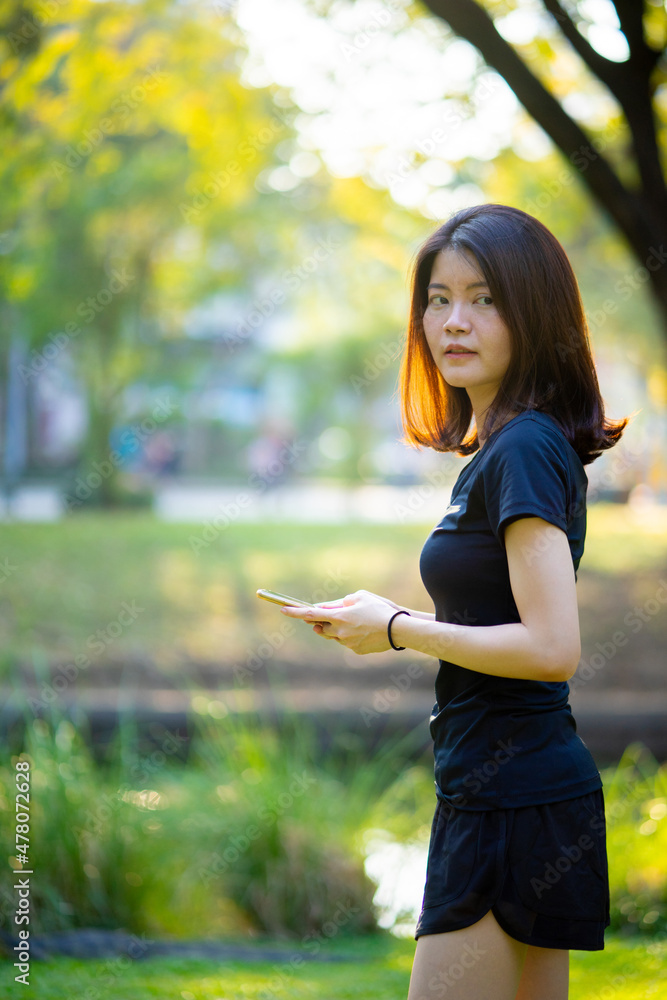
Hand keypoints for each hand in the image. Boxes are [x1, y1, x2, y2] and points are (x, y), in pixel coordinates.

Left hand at [280, 590, 397, 654]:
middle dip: (320, 622)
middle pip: (320, 627)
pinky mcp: (356, 651)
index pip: (310, 614)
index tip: (282, 609)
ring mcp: (347, 643)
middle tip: (324, 615)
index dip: (295, 612)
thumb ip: (341, 602)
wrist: (399, 629)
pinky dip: (350, 635)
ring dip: (336, 628)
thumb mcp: (360, 597)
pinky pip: (346, 642)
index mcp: (339, 616)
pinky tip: (364, 630)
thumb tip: (329, 608)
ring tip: (355, 620)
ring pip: (334, 636)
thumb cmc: (380, 608)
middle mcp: (340, 632)